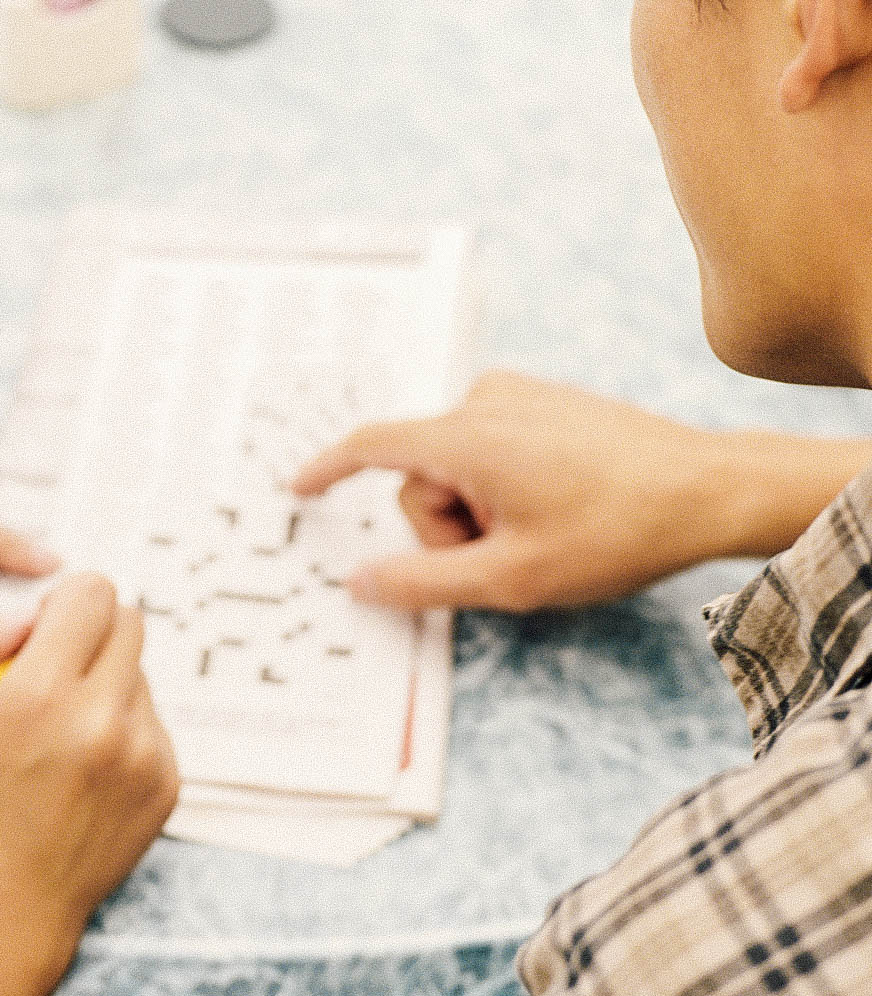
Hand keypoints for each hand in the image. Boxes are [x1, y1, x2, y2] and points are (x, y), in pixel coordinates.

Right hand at [0, 574, 177, 995]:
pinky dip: (122, 728)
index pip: (93, 593)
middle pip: (129, 620)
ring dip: (104, 684)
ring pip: (139, 672)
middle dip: (91, 632)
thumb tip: (30, 611)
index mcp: (37, 698)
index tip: (46, 629)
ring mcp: (143, 754)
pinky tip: (85, 773)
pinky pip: (152, 719)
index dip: (66, 602)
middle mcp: (101, 721)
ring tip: (62, 738)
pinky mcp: (168, 781)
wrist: (8, 907)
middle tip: (54, 672)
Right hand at [292, 371, 870, 611]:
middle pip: (422, 481)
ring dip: (480, 512)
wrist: (711, 490)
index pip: (371, 446)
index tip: (300, 490)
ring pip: (455, 469)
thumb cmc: (618, 532)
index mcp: (467, 437)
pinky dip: (501, 487)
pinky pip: (488, 450)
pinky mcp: (542, 402)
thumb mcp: (512, 578)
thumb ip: (423, 584)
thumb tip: (359, 581)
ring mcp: (517, 396)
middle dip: (449, 528)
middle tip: (509, 556)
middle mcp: (485, 401)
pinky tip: (556, 505)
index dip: (328, 470)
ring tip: (543, 531)